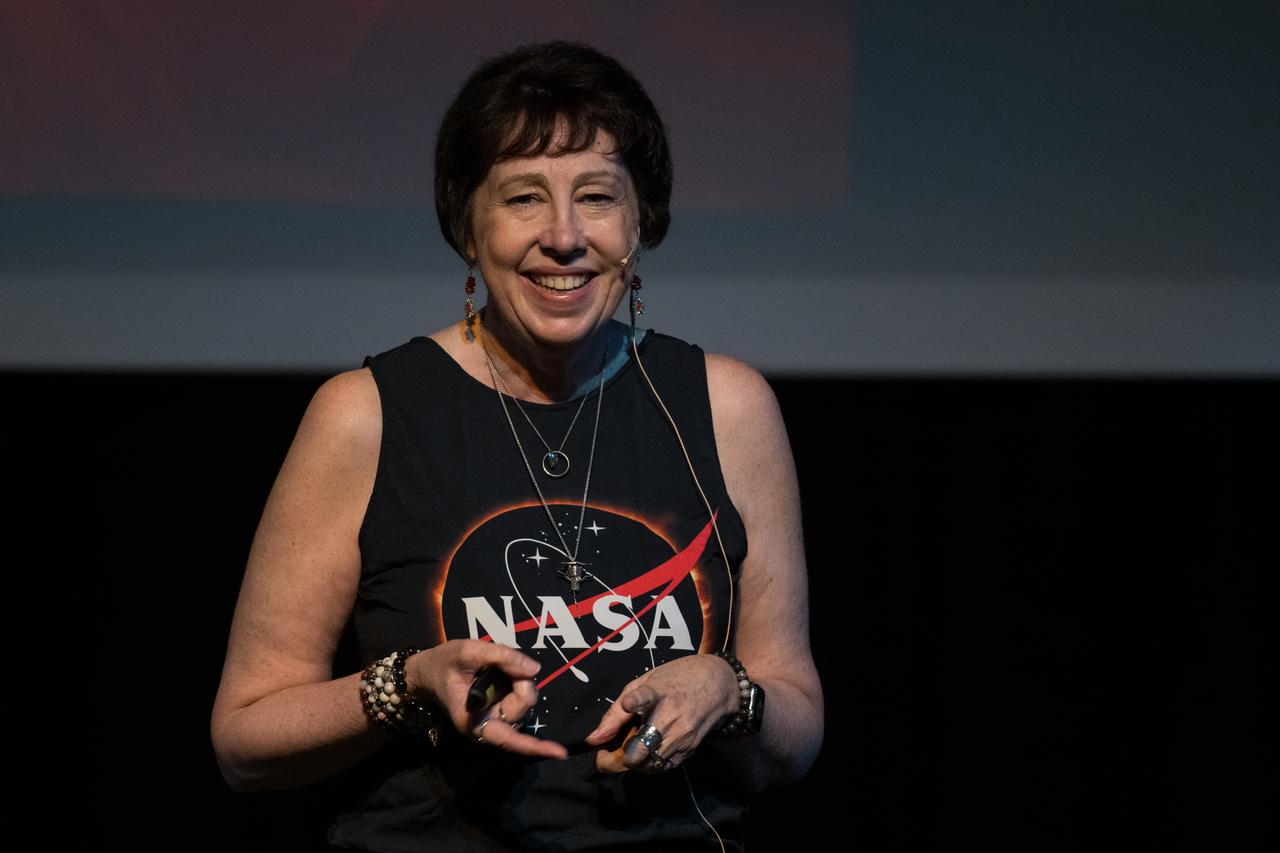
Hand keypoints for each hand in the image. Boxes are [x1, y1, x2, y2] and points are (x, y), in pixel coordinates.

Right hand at [404, 640, 567, 759]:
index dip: (535, 746)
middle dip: (520, 683)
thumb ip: (500, 656)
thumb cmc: (444, 664)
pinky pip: (520, 697)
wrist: (427, 672)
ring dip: (519, 681)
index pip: (509, 740)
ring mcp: (496, 717)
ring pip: (524, 702)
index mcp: (475, 723)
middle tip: (504, 662)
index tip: (559, 752)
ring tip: (496, 665)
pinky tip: (512, 672)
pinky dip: (519, 682)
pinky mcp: (501, 708)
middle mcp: (488, 726)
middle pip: (522, 709)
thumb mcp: (468, 651)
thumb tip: (534, 669)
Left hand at [585, 654, 738, 772]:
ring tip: (626, 751)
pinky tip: (645, 752)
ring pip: (647, 766)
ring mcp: (682, 736)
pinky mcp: (690, 749)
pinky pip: (662, 767)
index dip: (634, 702)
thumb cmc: (676, 679)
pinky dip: (648, 765)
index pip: (644, 697)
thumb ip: (617, 710)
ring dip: (631, 764)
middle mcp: (670, 716)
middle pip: (637, 752)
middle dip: (614, 761)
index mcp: (657, 691)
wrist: (718, 684)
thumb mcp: (645, 681)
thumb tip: (594, 738)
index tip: (629, 704)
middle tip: (605, 755)